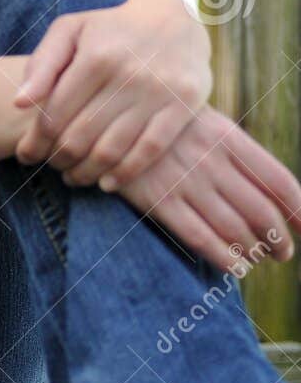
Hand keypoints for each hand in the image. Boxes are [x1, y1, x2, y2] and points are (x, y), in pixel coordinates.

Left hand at [13, 0, 212, 187]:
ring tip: (74, 177)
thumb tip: (19, 104)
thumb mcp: (70, 31)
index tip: (26, 155)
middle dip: (59, 159)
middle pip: (81, 136)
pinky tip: (107, 182)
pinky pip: (149, 151)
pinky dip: (125, 174)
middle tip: (51, 167)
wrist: (173, 19)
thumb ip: (42, 64)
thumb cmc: (109, 28)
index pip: (55, 113)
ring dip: (86, 173)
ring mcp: (158, 92)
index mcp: (95, 56)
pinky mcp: (183, 106)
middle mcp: (127, 75)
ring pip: (112, 150)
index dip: (36, 141)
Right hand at [110, 105, 299, 272]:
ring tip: (257, 259)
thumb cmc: (160, 122)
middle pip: (261, 212)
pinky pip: (200, 239)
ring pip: (234, 229)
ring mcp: (183, 180)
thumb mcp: (201, 120)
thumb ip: (233, 151)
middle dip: (279, 240)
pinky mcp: (157, 200)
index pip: (279, 181)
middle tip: (283, 252)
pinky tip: (235, 268)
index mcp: (226, 135)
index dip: (298, 211)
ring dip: (253, 252)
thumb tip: (270, 193)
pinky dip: (225, 259)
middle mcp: (210, 159)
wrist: (101, 114)